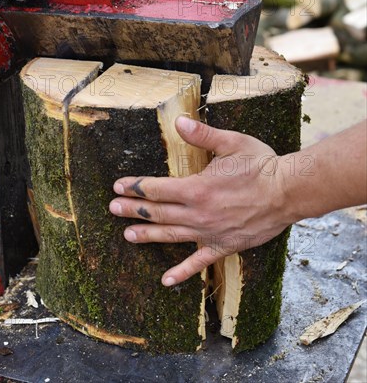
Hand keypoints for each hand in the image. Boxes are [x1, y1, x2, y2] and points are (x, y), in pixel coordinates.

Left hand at [110, 116, 290, 285]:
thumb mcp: (231, 142)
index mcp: (198, 187)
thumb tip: (178, 121)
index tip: (118, 186)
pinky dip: (182, 272)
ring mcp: (210, 232)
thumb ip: (202, 134)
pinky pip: (199, 263)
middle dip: (133, 209)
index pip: (157, 188)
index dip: (135, 187)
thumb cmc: (261, 165)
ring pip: (171, 235)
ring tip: (128, 235)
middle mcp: (199, 213)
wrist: (288, 192)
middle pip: (158, 212)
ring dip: (148, 234)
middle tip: (113, 208)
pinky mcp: (223, 245)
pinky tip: (167, 280)